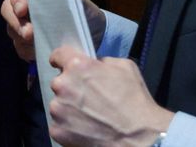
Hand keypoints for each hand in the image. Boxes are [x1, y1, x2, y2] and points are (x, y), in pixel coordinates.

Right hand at [0, 0, 107, 61]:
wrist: (92, 33)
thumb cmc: (83, 13)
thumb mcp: (79, 3)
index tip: (22, 10)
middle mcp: (25, 6)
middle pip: (7, 9)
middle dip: (15, 22)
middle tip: (29, 33)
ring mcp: (23, 24)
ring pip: (11, 29)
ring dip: (21, 38)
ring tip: (35, 44)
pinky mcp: (26, 42)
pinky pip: (19, 47)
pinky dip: (27, 51)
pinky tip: (36, 53)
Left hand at [47, 46, 172, 146]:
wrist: (138, 138)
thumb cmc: (135, 101)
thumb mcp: (125, 68)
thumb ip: (103, 62)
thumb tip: (94, 65)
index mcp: (78, 66)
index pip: (58, 55)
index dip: (61, 60)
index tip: (63, 65)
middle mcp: (63, 85)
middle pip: (60, 82)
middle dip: (71, 88)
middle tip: (89, 98)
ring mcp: (58, 110)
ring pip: (59, 104)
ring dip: (69, 108)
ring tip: (90, 116)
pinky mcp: (57, 130)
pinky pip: (59, 125)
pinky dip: (69, 127)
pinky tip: (86, 129)